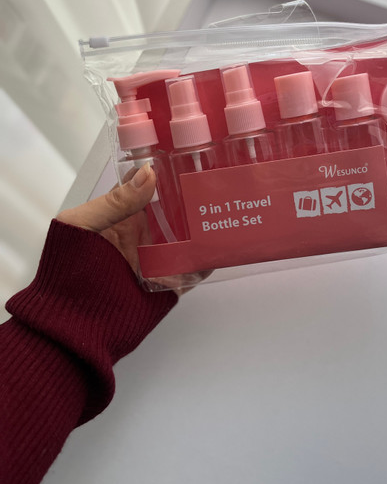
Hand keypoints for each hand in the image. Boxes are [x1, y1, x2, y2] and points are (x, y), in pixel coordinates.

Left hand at [56, 164, 209, 292]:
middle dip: (192, 196)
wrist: (71, 327)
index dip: (165, 170)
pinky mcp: (169, 284)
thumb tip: (148, 174)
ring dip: (203, 225)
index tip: (188, 155)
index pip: (147, 185)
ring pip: (187, 236)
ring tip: (224, 209)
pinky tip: (221, 247)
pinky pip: (193, 268)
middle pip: (173, 208)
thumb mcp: (82, 227)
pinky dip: (207, 259)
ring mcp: (157, 258)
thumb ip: (115, 202)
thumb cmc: (65, 272)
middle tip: (215, 180)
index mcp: (120, 214)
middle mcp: (141, 233)